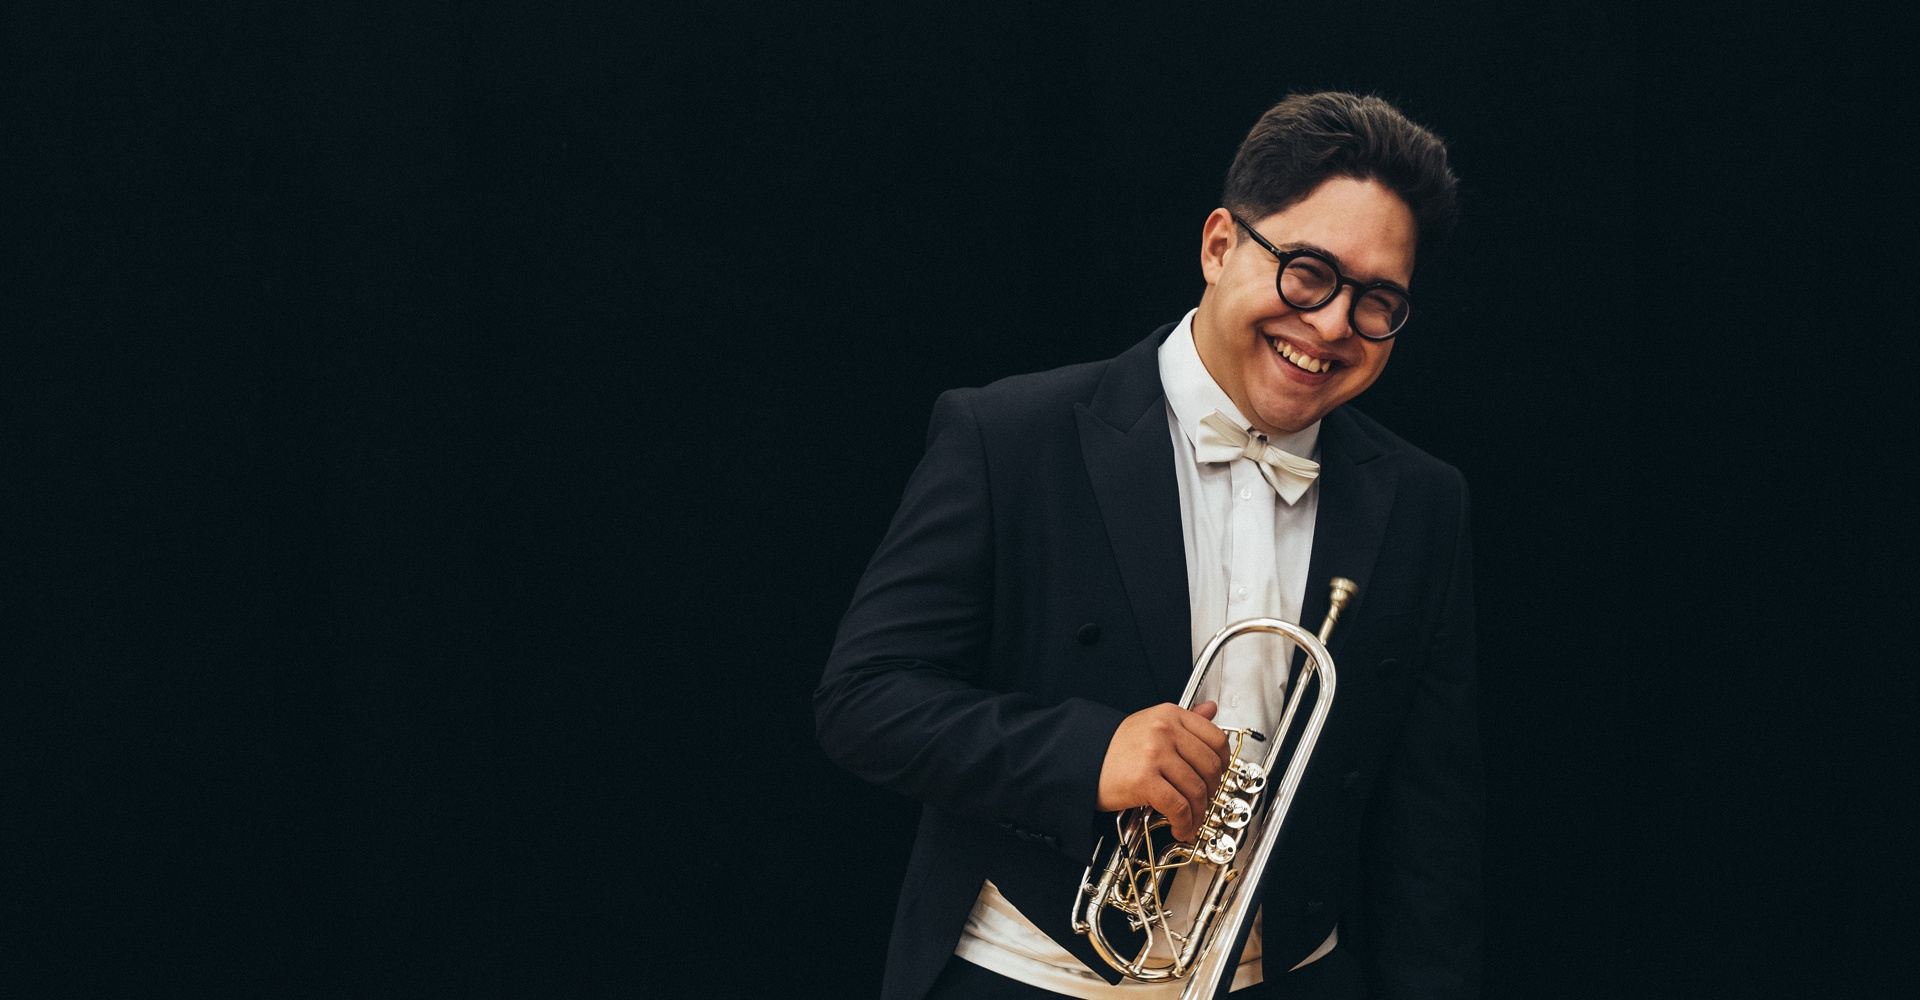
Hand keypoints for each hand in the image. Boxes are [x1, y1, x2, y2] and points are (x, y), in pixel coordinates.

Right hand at [1096, 701, 1230, 840]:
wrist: (1080, 759)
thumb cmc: (1114, 747)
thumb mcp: (1152, 723)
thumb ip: (1185, 719)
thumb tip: (1210, 709)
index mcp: (1169, 715)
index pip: (1216, 738)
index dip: (1224, 763)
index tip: (1219, 776)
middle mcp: (1164, 731)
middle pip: (1210, 766)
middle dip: (1212, 791)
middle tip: (1203, 802)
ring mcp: (1154, 754)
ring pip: (1196, 789)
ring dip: (1198, 813)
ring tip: (1191, 821)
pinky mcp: (1143, 779)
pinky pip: (1177, 806)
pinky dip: (1184, 822)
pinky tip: (1179, 827)